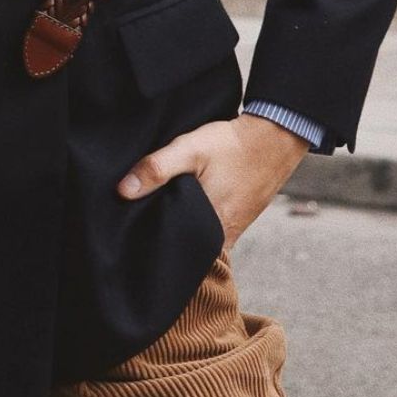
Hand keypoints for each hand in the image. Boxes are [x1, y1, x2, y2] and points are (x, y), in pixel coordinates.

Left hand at [116, 112, 311, 251]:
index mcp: (209, 228)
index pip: (175, 257)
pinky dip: (194, 226)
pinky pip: (210, 234)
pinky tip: (181, 211)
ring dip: (179, 234)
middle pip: (184, 252)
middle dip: (163, 245)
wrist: (273, 139)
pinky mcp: (236, 221)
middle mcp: (222, 238)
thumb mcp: (189, 149)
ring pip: (197, 243)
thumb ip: (157, 169)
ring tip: (155, 222)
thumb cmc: (232, 145)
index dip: (153, 253)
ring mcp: (231, 231)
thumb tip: (123, 191)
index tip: (132, 248)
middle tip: (137, 234)